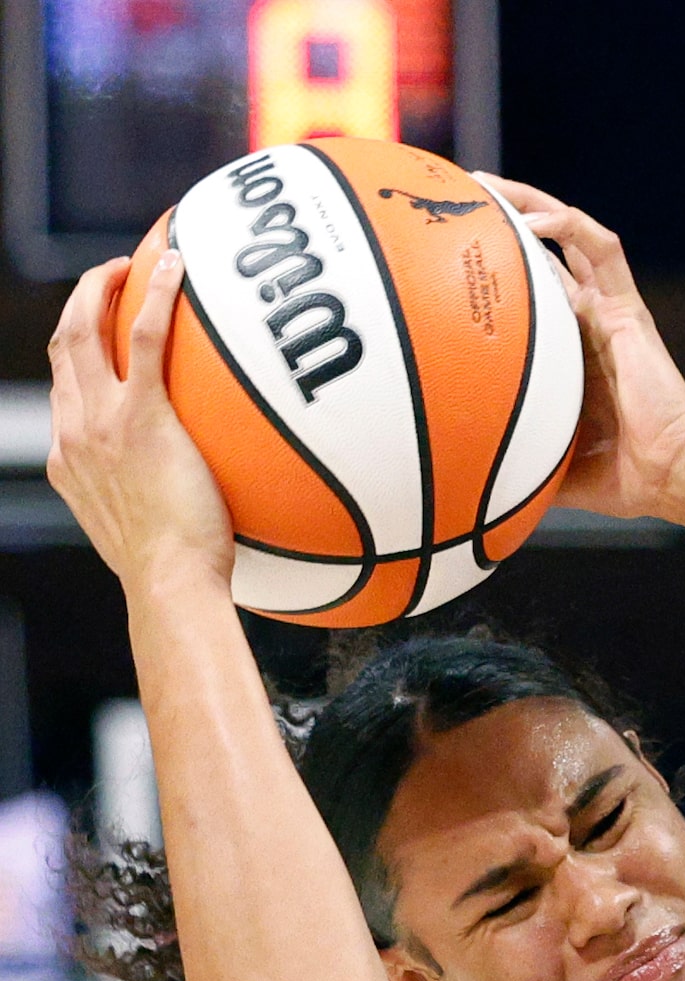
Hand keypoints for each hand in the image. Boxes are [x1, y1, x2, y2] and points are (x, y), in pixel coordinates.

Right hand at [45, 252, 234, 598]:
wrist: (169, 583)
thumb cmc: (175, 572)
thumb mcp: (145, 530)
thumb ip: (151, 499)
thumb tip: (188, 496)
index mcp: (70, 457)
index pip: (64, 386)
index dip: (78, 347)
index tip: (102, 328)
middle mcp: (75, 431)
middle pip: (64, 345)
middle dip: (81, 300)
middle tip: (112, 276)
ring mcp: (102, 421)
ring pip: (87, 330)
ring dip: (104, 287)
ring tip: (138, 262)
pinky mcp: (141, 417)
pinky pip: (147, 339)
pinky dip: (157, 296)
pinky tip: (178, 267)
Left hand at [480, 176, 684, 529]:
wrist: (674, 474)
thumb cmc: (626, 475)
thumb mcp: (549, 463)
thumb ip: (513, 458)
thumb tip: (461, 484)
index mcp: (570, 350)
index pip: (528, 291)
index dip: (491, 266)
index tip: (441, 253)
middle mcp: (588, 320)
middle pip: (543, 249)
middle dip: (502, 216)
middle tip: (458, 194)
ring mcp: (609, 309)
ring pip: (569, 233)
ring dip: (529, 202)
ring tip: (486, 185)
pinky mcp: (627, 307)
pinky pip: (600, 248)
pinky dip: (567, 224)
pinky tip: (531, 221)